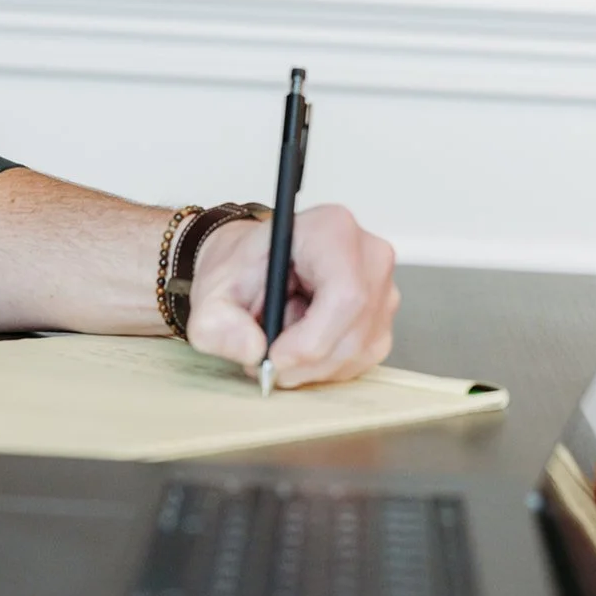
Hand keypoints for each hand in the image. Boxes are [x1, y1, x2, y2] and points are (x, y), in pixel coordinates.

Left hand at [184, 205, 398, 387]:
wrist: (251, 270)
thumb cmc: (241, 271)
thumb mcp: (212, 295)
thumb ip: (219, 323)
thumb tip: (254, 350)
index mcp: (331, 229)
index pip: (344, 294)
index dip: (311, 338)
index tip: (274, 356)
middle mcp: (368, 254)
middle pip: (354, 330)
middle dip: (306, 360)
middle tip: (267, 364)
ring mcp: (383, 285)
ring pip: (359, 350)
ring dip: (313, 365)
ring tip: (279, 345)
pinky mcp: (383, 316)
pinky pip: (362, 357)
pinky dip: (326, 366)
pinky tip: (301, 346)